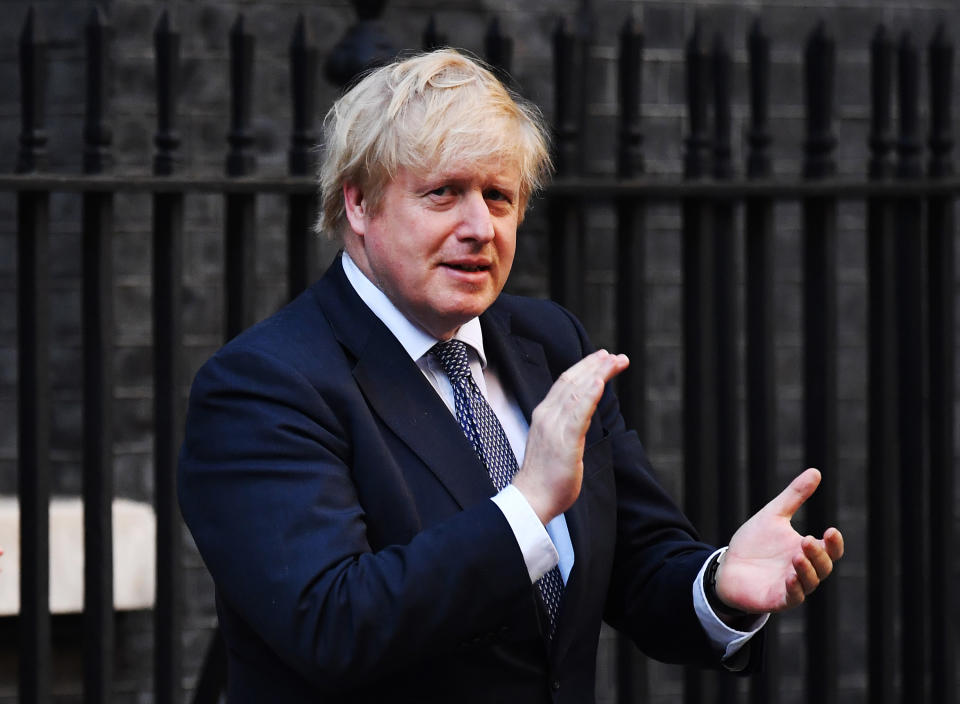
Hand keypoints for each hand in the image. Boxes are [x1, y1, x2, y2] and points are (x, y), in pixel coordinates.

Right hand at [512, 349, 628, 523]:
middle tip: (616, 356)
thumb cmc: (545, 474)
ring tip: (614, 362)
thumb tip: (581, 414)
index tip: (602, 357)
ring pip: (578, 392)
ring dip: (598, 374)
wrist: (532, 498)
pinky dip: (589, 396)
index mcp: (544, 414)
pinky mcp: (565, 442)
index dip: (584, 367)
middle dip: (596, 365)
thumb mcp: (553, 440)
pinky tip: (600, 382)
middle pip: (573, 382)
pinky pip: (578, 414)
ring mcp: (554, 428)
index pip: (565, 382)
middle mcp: (547, 416)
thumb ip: (564, 424)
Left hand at [715, 468, 843, 613]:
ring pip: (810, 582)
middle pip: (823, 566)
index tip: (831, 530)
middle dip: (818, 554)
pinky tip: (790, 576)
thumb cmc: (754, 543)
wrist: (728, 566)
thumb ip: (794, 496)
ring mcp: (793, 586)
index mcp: (807, 550)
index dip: (834, 543)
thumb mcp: (774, 515)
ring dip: (807, 570)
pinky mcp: (778, 599)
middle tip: (807, 540)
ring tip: (798, 555)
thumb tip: (815, 472)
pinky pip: (792, 597)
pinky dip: (795, 588)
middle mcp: (805, 570)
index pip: (830, 549)